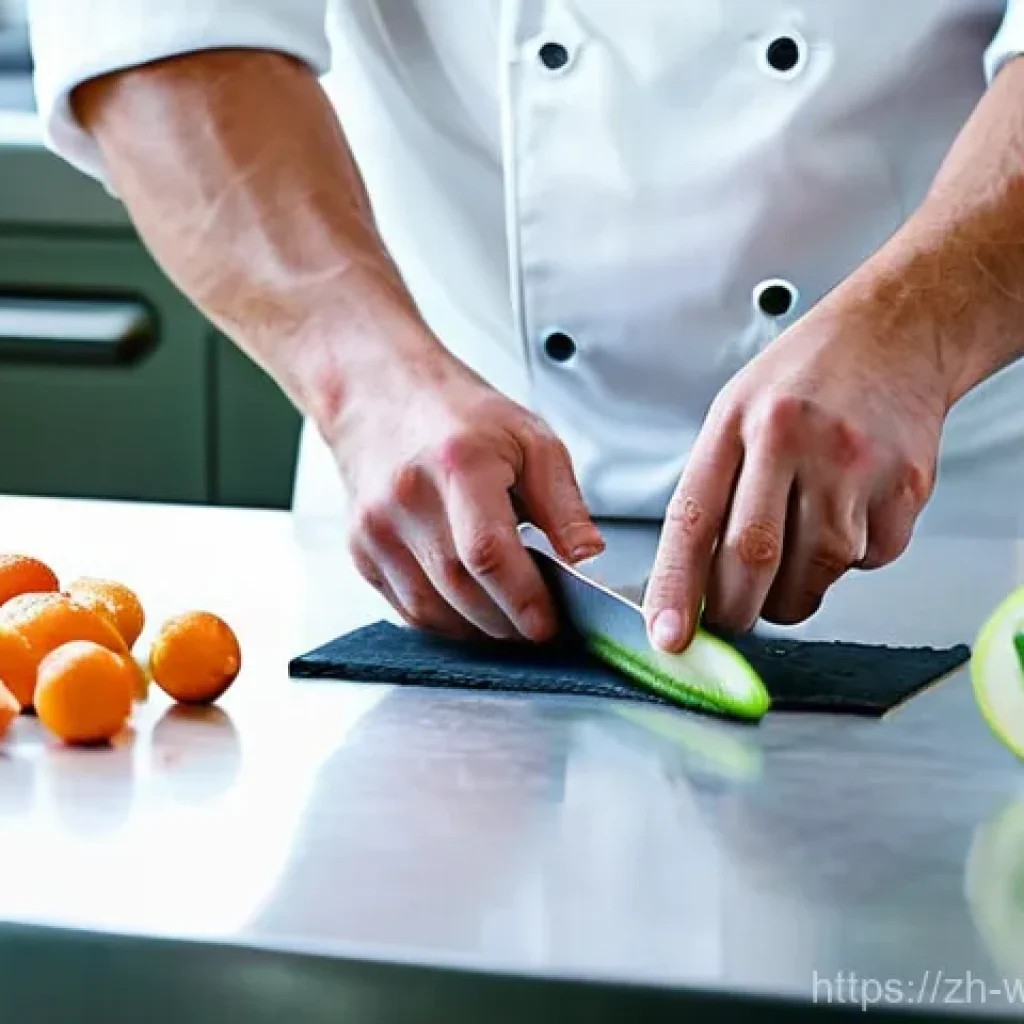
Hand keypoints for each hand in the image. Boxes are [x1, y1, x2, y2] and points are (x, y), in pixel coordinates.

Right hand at [334, 351, 603, 641]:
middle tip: (540, 625)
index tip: (550, 622)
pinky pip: (406, 608)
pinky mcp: (361, 548)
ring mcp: (375, 527)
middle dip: (507, 622)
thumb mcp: (531, 439)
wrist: (380, 394)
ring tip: (510, 620)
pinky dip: (446, 621)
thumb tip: (587, 558)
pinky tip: (472, 610)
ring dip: (477, 629)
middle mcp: (407, 497)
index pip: (488, 552)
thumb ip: (563, 503)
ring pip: (430, 610)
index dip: (523, 599)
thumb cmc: (458, 416)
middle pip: (460, 589)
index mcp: (458, 463)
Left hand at [643, 299, 947, 650]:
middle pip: (755, 559)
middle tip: (734, 617)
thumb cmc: (805, 378)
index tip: (668, 637)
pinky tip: (851, 513)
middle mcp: (792, 440)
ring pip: (816, 572)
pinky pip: (871, 560)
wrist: (896, 331)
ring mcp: (854, 463)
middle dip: (737, 609)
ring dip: (798, 589)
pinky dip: (854, 559)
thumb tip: (693, 583)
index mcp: (737, 423)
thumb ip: (712, 492)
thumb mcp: (735, 414)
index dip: (676, 588)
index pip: (693, 520)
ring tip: (801, 544)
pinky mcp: (906, 485)